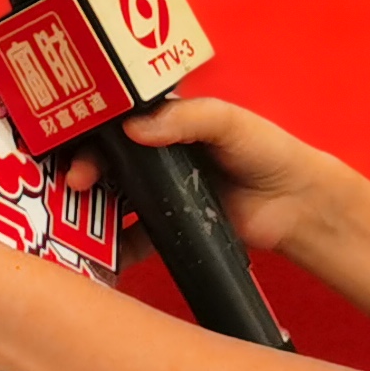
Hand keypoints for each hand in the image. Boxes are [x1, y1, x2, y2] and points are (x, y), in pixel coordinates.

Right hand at [59, 97, 348, 262]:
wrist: (296, 205)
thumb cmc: (265, 150)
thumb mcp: (226, 121)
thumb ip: (185, 119)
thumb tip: (134, 127)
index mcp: (164, 120)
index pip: (115, 118)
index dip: (89, 127)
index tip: (73, 140)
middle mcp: (155, 154)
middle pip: (105, 159)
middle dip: (83, 168)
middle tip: (75, 184)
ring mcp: (160, 192)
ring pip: (113, 197)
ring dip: (91, 206)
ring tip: (77, 217)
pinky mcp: (170, 228)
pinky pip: (134, 237)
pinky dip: (115, 246)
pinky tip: (102, 253)